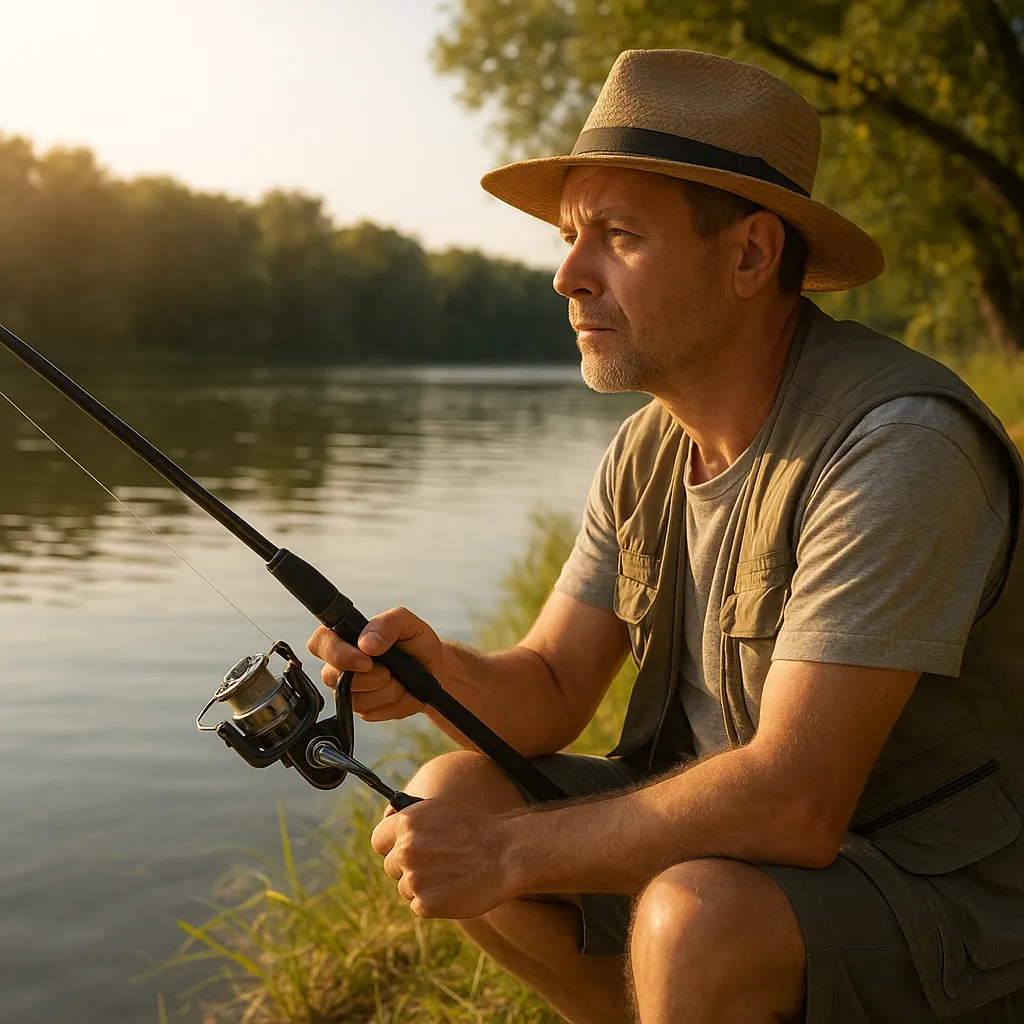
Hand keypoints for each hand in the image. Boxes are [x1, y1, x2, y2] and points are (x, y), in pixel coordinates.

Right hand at [307, 607, 445, 721]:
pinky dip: (394, 703)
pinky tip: (403, 692)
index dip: (337, 655)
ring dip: (387, 690)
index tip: (366, 661)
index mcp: (344, 635)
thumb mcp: (406, 622)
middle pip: (333, 677)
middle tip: (391, 670)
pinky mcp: (362, 709)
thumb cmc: (415, 641)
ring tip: (401, 678)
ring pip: (355, 699)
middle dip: (371, 676)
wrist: (433, 669)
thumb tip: (366, 643)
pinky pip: (370, 712)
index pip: (319, 643)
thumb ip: (386, 624)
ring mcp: (349, 689)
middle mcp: (340, 663)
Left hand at [370, 800, 519, 918]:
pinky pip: (419, 905)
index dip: (391, 845)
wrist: (505, 854)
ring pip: (405, 887)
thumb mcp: (439, 810)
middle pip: (390, 866)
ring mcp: (414, 879)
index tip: (400, 849)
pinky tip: (453, 889)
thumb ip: (411, 819)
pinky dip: (433, 901)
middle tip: (435, 863)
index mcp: (407, 823)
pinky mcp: (425, 904)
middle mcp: (405, 850)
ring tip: (450, 874)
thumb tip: (388, 823)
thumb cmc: (475, 830)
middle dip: (408, 866)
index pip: (378, 840)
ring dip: (422, 885)